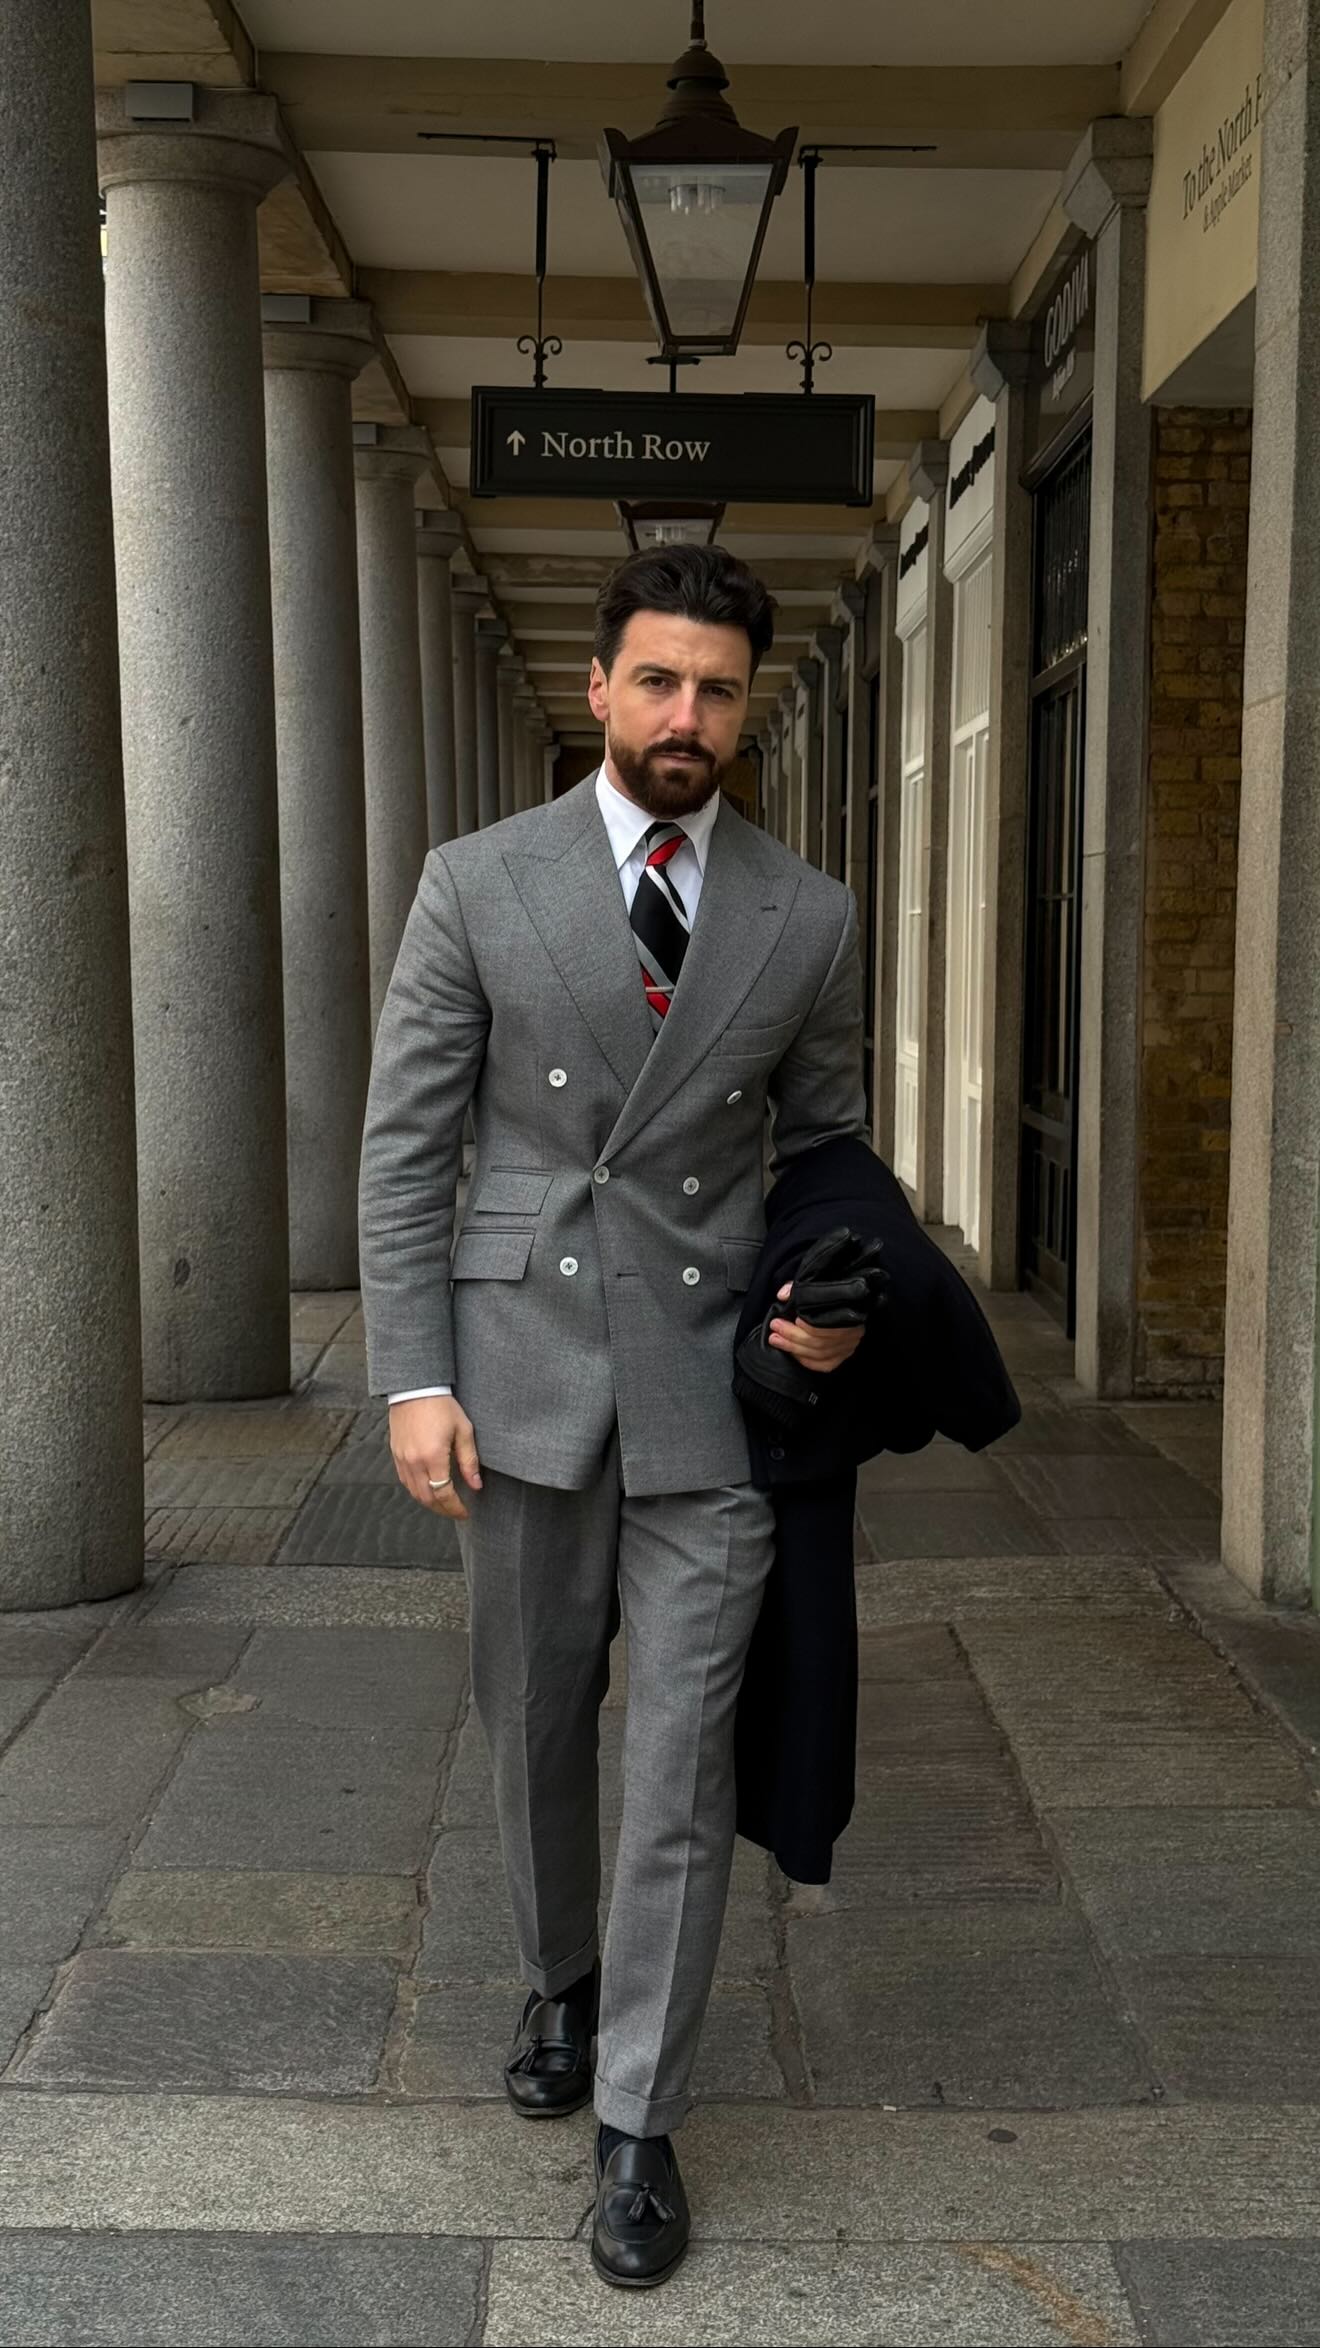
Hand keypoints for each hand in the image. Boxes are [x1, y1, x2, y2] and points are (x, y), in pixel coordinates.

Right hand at [389, 1395, 481, 1518]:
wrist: (415, 1389)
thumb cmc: (442, 1406)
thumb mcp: (463, 1431)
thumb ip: (469, 1460)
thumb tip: (476, 1485)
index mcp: (433, 1457)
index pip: (444, 1494)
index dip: (455, 1507)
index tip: (465, 1513)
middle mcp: (414, 1462)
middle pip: (427, 1498)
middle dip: (443, 1510)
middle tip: (456, 1512)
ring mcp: (402, 1459)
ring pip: (414, 1492)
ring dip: (430, 1502)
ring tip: (444, 1504)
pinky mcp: (396, 1454)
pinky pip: (405, 1481)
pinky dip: (417, 1490)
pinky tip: (428, 1489)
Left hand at [767, 1282, 865, 1374]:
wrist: (845, 1301)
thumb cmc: (825, 1296)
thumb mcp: (812, 1287)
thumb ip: (796, 1289)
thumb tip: (782, 1295)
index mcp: (848, 1312)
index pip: (824, 1326)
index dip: (805, 1327)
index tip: (785, 1321)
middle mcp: (852, 1331)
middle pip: (819, 1342)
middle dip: (792, 1337)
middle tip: (775, 1330)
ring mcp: (849, 1346)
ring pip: (820, 1354)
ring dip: (794, 1349)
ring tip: (777, 1340)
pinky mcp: (844, 1355)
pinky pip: (824, 1365)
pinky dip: (807, 1361)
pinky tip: (793, 1354)